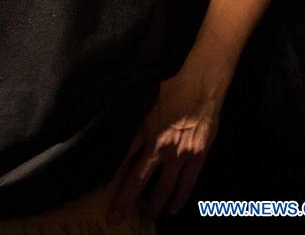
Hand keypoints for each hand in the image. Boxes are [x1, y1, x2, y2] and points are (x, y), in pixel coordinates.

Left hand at [107, 73, 219, 223]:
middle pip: (138, 180)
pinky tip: (173, 209)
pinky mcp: (197, 157)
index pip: (123, 161)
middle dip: (125, 201)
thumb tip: (117, 129)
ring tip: (146, 216)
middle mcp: (159, 146)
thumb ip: (134, 120)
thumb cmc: (172, 90)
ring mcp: (179, 154)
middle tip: (115, 217)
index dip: (112, 179)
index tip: (103, 191)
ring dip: (153, 205)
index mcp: (143, 130)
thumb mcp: (145, 102)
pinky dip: (180, 198)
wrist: (200, 87)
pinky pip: (187, 184)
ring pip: (163, 188)